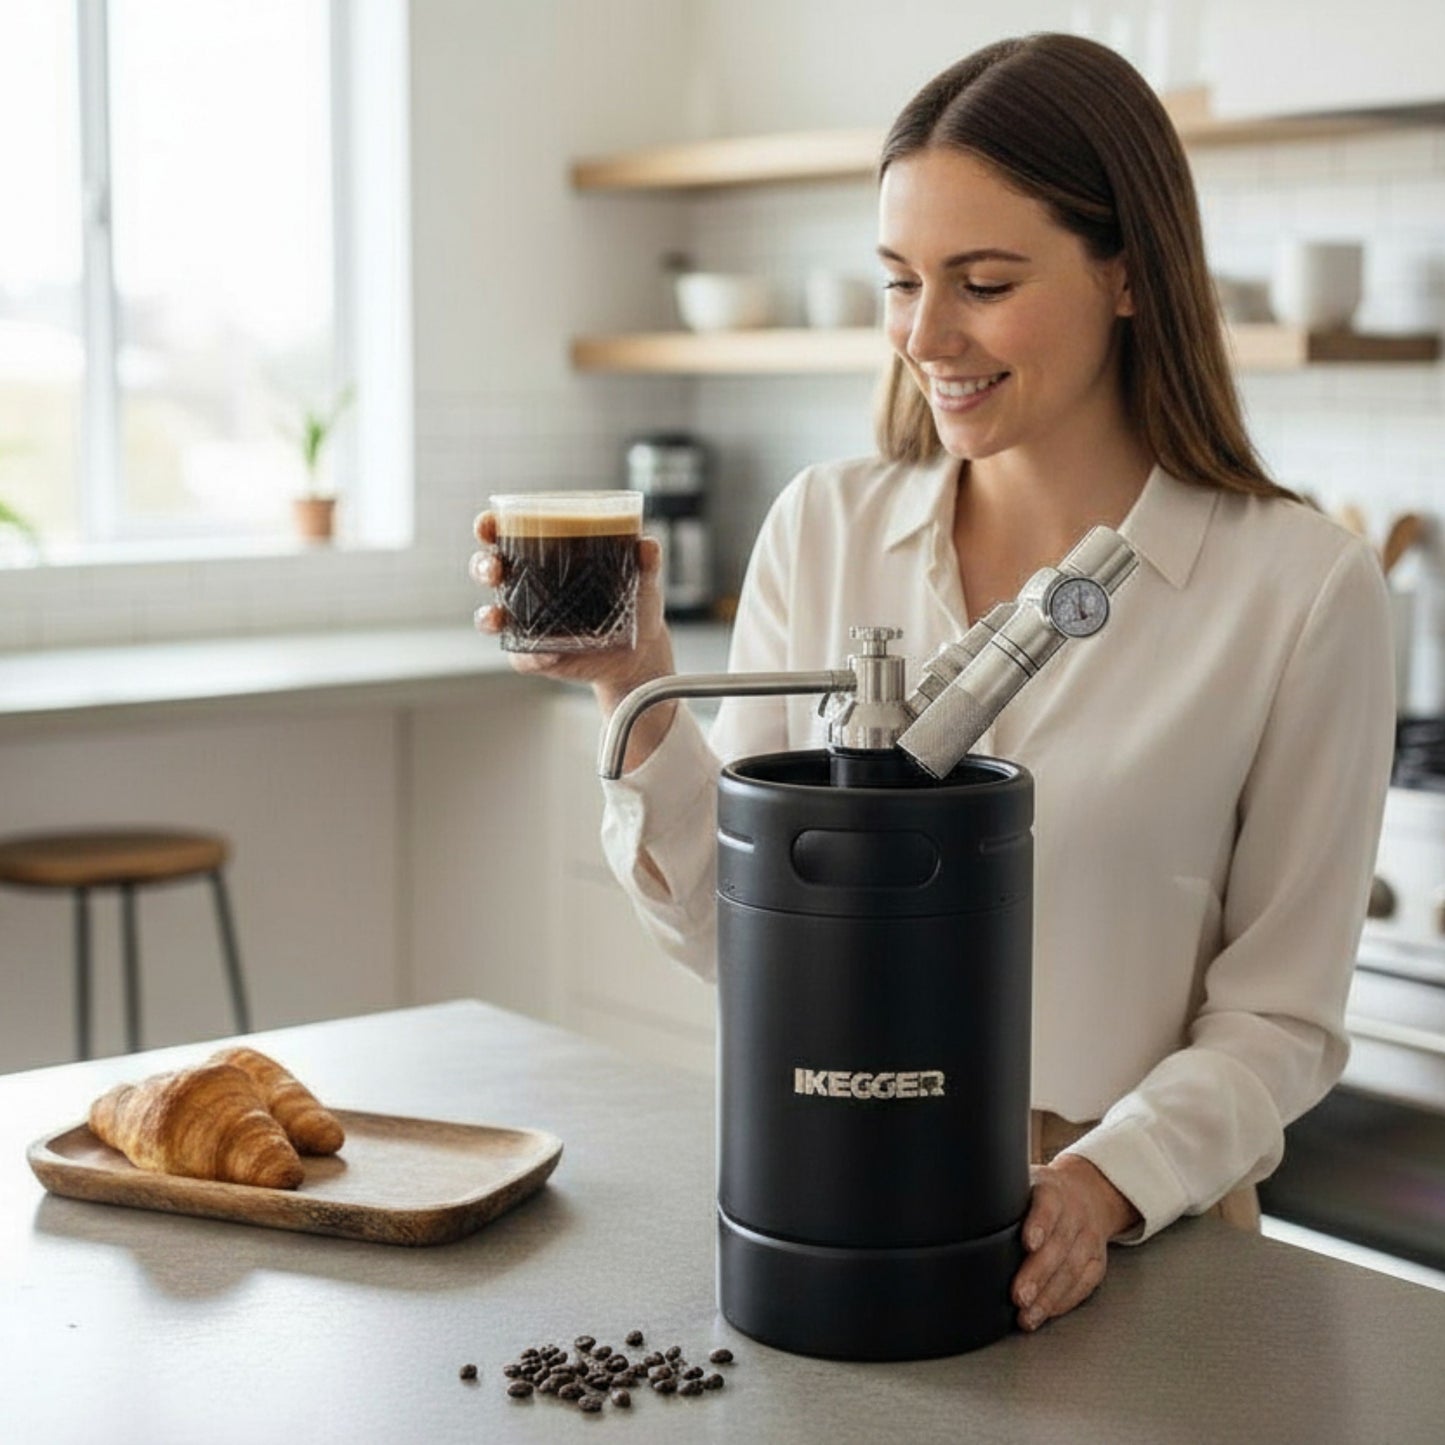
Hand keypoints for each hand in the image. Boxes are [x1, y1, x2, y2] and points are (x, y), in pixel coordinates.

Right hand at [470, 511, 677, 768]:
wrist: (642, 651)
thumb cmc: (634, 603)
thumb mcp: (642, 579)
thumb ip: (645, 561)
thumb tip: (646, 545)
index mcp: (544, 557)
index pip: (505, 535)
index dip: (489, 528)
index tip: (488, 524)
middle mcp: (527, 587)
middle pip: (489, 571)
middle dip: (483, 567)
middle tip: (495, 569)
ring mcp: (527, 623)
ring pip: (491, 617)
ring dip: (488, 616)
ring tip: (498, 617)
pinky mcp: (535, 655)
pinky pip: (522, 657)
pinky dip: (530, 656)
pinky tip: (547, 655)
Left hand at [1011, 1153, 1139, 1331]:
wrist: (1087, 1193)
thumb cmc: (1042, 1194)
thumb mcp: (1023, 1184)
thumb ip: (1002, 1199)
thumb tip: (965, 1215)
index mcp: (1051, 1190)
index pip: (1048, 1205)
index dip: (1039, 1224)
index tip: (1027, 1243)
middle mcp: (1074, 1213)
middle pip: (1059, 1245)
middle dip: (1038, 1274)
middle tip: (1018, 1296)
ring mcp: (1088, 1238)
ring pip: (1072, 1269)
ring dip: (1049, 1296)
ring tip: (1027, 1315)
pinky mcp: (1097, 1261)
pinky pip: (1084, 1284)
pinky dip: (1064, 1301)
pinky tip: (1046, 1312)